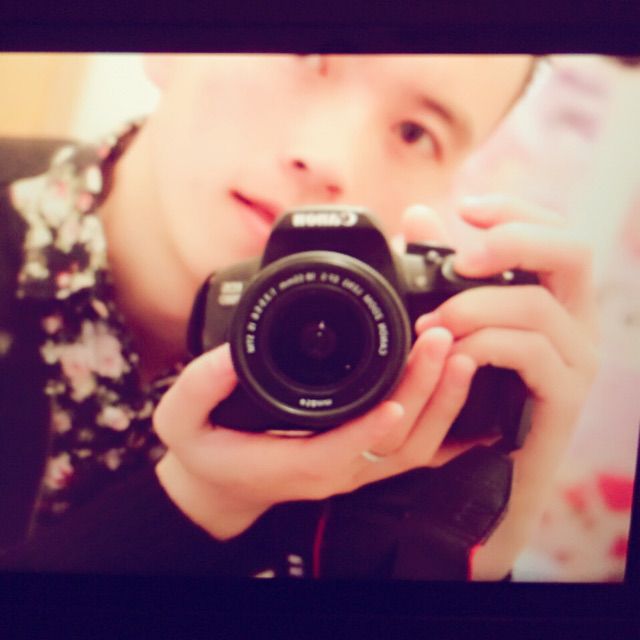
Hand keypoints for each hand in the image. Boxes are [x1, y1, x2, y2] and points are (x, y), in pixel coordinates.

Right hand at [153, 330, 476, 540]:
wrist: (221, 482)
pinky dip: (445, 421)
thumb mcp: (181, 419)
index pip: (343, 450)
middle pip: (395, 444)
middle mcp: (336, 467)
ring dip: (441, 404)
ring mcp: (356, 464)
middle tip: (440, 343)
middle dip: (423, 395)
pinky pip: (417, 446)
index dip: (372, 428)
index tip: (398, 396)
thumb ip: (199, 388)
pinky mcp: (364, 454)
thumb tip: (230, 354)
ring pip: (415, 446)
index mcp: (295, 462)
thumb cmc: (206, 451)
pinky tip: (463, 392)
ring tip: (457, 356)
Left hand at [414, 194, 599, 579]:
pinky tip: (452, 354)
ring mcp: (577, 359)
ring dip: (472, 307)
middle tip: (461, 258)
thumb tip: (419, 215)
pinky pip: (527, 351)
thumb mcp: (454, 322)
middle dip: (513, 241)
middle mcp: (576, 321)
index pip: (555, 231)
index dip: (516, 209)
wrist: (483, 469)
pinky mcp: (565, 394)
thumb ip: (441, 271)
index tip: (466, 208)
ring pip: (535, 305)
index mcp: (554, 296)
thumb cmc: (469, 391)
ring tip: (429, 326)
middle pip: (573, 251)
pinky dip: (481, 344)